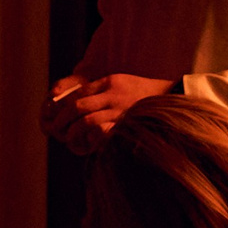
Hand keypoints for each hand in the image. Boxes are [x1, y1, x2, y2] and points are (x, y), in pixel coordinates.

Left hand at [40, 72, 177, 152]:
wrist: (173, 99)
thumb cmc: (144, 95)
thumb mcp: (121, 84)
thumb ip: (101, 90)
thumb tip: (75, 102)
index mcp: (110, 82)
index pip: (78, 93)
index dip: (62, 104)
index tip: (54, 114)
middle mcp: (114, 94)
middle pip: (78, 106)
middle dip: (63, 120)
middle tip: (56, 130)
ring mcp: (121, 110)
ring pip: (87, 121)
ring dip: (74, 132)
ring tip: (69, 140)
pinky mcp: (127, 125)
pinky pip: (103, 133)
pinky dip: (91, 140)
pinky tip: (87, 145)